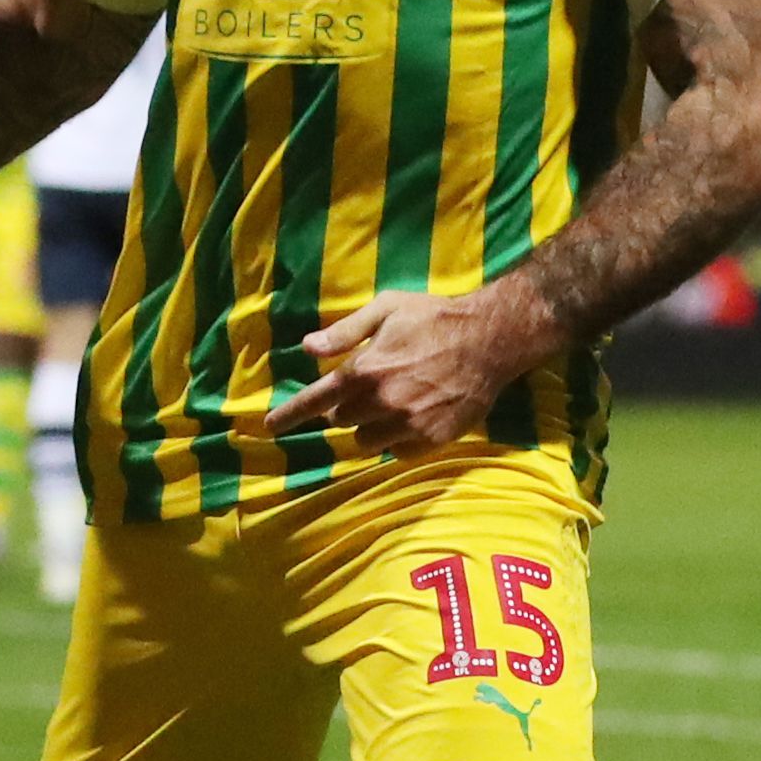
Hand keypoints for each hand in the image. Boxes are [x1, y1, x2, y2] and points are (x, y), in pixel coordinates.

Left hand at [269, 286, 542, 450]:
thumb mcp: (386, 309)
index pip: (316, 401)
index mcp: (365, 370)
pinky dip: (396, 439)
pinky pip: (397, 452)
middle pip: (341, 421)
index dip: (290, 415)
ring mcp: (408, 424)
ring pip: (366, 441)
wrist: (490, 339)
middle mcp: (382, 402)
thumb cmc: (434, 317)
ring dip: (369, 426)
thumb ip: (345, 331)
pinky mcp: (431, 439)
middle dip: (345, 407)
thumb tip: (307, 347)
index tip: (270, 426)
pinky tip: (412, 415)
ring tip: (391, 401)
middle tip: (368, 386)